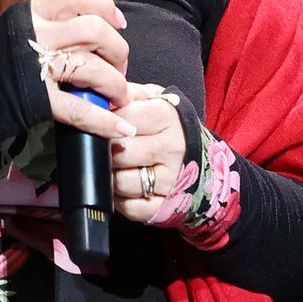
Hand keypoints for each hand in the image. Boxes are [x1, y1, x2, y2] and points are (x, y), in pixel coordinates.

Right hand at [30, 0, 132, 140]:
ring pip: (93, 67)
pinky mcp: (38, 101)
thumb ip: (49, 24)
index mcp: (32, 14)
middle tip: (119, 65)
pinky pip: (80, 109)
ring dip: (117, 85)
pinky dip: (105, 121)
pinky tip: (120, 127)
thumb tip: (92, 28)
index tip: (119, 22)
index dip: (104, 6)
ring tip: (119, 96)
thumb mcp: (17, 28)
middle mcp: (36, 35)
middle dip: (118, 50)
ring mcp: (37, 68)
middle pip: (94, 30)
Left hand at [110, 82, 185, 223]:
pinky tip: (121, 187)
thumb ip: (128, 94)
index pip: (121, 119)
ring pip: (122, 182)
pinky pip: (131, 207)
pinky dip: (119, 200)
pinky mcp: (166, 206)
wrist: (203, 158)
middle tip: (102, 147)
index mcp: (166, 116)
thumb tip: (99, 95)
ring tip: (112, 166)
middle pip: (119, 151)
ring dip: (110, 176)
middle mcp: (171, 148)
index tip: (98, 123)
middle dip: (105, 150)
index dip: (104, 121)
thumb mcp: (155, 100)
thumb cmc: (169, 125)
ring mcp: (171, 180)